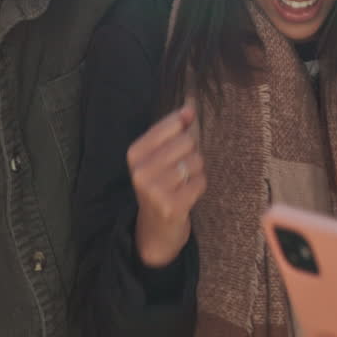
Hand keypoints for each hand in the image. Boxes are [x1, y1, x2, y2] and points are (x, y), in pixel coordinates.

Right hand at [128, 101, 206, 266]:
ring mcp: (155, 190)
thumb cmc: (161, 184)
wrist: (155, 229)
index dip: (184, 129)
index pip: (172, 124)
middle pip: (187, 142)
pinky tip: (186, 195)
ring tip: (181, 184)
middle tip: (179, 170)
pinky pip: (201, 181)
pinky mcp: (172, 205)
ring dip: (196, 172)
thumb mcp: (160, 155)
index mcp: (135, 153)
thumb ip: (174, 129)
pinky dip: (199, 186)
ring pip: (196, 161)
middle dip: (191, 154)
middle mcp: (141, 170)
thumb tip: (190, 107)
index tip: (179, 142)